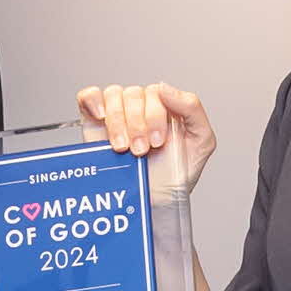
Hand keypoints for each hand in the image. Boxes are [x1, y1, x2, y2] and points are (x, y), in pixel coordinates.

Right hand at [75, 84, 214, 204]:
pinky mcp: (95, 122)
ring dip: (117, 121)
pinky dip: (92, 101)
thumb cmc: (175, 174)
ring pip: (113, 96)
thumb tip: (164, 87)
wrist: (152, 203)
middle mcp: (141, 106)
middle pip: (133, 94)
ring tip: (122, 147)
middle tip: (140, 150)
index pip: (156, 93)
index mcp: (165, 107)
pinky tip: (100, 116)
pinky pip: (89, 96)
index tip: (157, 142)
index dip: (154, 116)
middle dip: (137, 125)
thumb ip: (192, 109)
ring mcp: (117, 113)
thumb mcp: (201, 141)